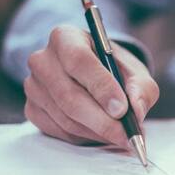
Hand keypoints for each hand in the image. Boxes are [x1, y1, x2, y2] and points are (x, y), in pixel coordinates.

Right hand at [23, 24, 158, 146]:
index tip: (122, 109)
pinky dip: (85, 137)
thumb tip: (136, 110)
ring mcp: (33, 86)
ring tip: (121, 135)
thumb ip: (141, 88)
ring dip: (98, 132)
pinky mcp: (32, 109)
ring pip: (66, 118)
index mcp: (66, 38)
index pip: (79, 60)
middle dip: (103, 121)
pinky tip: (102, 133)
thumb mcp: (135, 72)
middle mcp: (43, 60)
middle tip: (127, 135)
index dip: (101, 87)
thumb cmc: (114, 70)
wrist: (95, 77)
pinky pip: (60, 131)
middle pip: (69, 96)